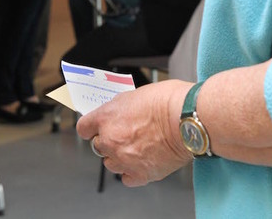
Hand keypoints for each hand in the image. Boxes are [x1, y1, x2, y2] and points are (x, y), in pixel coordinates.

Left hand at [76, 80, 193, 186]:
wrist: (188, 119)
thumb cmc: (168, 101)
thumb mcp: (135, 94)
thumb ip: (120, 108)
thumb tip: (117, 113)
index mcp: (106, 117)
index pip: (83, 127)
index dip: (90, 128)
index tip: (94, 129)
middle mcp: (110, 139)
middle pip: (97, 146)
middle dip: (108, 141)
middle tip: (125, 135)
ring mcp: (124, 158)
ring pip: (110, 163)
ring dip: (119, 157)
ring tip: (136, 148)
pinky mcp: (140, 174)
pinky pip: (127, 178)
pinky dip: (132, 172)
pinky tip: (142, 161)